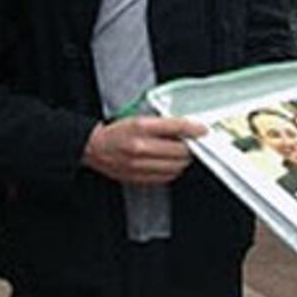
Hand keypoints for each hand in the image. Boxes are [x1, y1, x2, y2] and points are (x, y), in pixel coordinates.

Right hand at [82, 116, 206, 184]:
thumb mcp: (138, 119)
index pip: (175, 126)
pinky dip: (173, 170)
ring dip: (183, 160)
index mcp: (140, 127)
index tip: (202, 130)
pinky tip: (170, 163)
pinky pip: (166, 177)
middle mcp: (140, 146)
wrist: (94, 148)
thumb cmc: (116, 132)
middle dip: (190, 147)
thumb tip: (185, 128)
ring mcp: (139, 164)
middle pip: (179, 150)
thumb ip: (161, 123)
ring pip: (175, 166)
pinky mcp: (139, 177)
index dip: (193, 128)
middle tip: (192, 143)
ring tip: (181, 154)